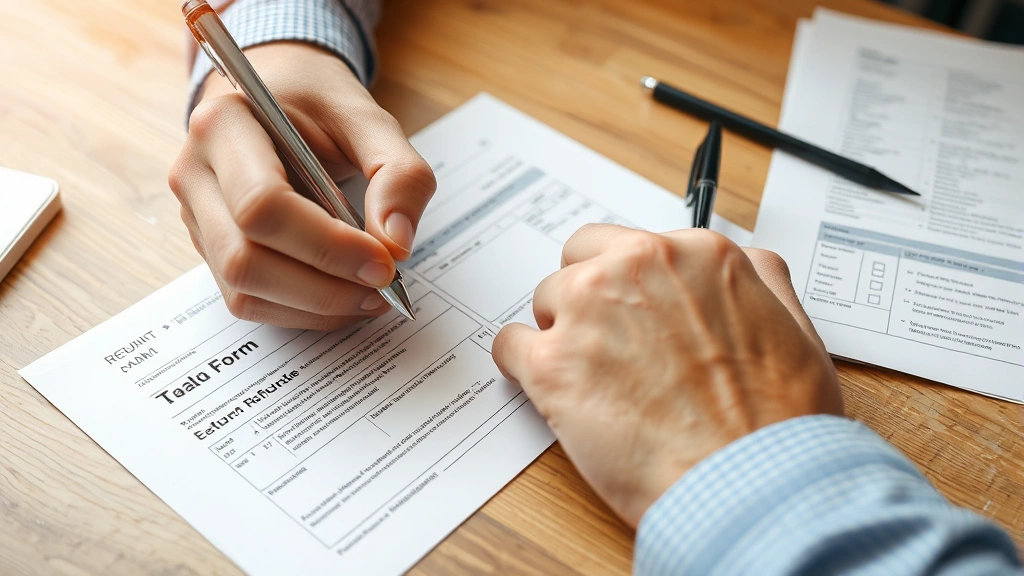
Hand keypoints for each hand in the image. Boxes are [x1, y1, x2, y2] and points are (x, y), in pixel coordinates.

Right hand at [169, 42, 435, 329]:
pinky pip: (249, 299)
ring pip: (243, 290)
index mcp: (224, 125)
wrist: (278, 90)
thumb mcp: (370, 118)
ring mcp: (196, 216)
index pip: (263, 206)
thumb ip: (398, 173)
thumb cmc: (318, 101)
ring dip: (314, 308)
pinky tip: (342, 295)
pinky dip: (302, 311)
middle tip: (383, 285)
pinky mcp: (212, 248)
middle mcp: (195, 174)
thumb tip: (396, 245)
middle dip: (323, 288)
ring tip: (370, 295)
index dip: (328, 246)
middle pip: (245, 259)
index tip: (384, 262)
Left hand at [492, 225, 842, 526]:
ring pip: (543, 302)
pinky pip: (507, 346)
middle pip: (576, 264)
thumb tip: (746, 265)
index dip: (622, 281)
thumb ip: (760, 280)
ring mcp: (588, 313)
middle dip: (585, 299)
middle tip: (604, 344)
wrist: (750, 484)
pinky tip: (546, 389)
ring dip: (558, 334)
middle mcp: (636, 269)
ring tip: (589, 380)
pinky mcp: (551, 365)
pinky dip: (520, 366)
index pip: (624, 243)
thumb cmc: (777, 423)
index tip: (623, 307)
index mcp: (695, 254)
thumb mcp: (794, 328)